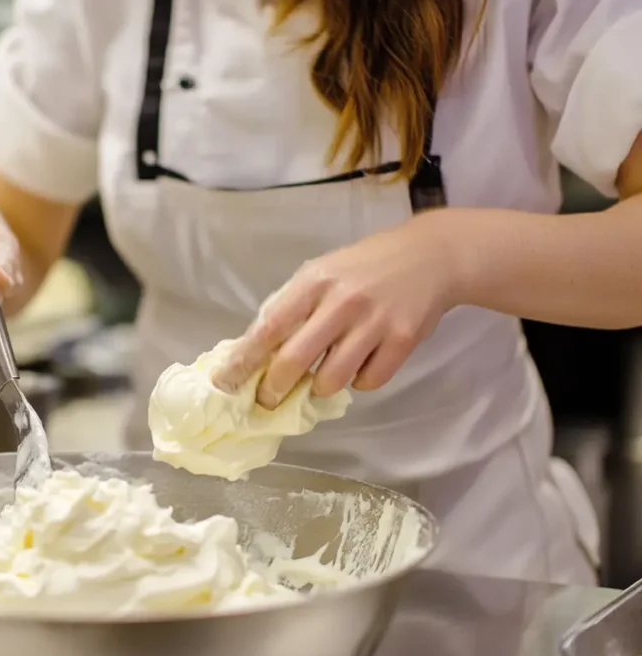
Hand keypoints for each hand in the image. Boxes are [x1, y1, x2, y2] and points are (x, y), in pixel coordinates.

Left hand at [211, 216, 458, 407]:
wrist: (430, 256)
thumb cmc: (364, 267)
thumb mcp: (321, 272)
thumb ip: (291, 306)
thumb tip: (254, 349)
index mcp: (314, 282)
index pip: (269, 328)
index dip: (244, 360)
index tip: (226, 383)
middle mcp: (342, 301)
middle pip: (295, 360)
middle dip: (274, 388)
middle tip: (267, 400)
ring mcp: (375, 322)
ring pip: (332, 379)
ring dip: (320, 387)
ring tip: (324, 374)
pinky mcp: (404, 339)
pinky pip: (369, 381)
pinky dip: (359, 381)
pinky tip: (361, 363)